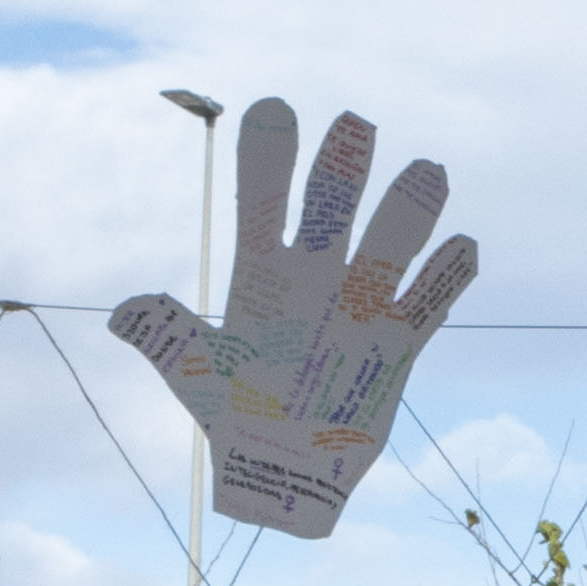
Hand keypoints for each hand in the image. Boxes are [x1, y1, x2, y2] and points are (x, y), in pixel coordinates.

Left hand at [112, 100, 475, 540]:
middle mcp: (315, 281)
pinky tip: (462, 249)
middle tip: (355, 124)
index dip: (267, 159)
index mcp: (261, 280)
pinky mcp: (400, 346)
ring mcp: (362, 309)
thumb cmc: (233, 421)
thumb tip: (124, 312)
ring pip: (390, 246)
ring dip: (409, 211)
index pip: (263, 206)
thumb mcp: (194, 377)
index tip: (272, 108)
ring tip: (428, 172)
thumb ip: (166, 338)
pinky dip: (449, 277)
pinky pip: (431, 303)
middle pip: (331, 210)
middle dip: (342, 169)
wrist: (284, 476)